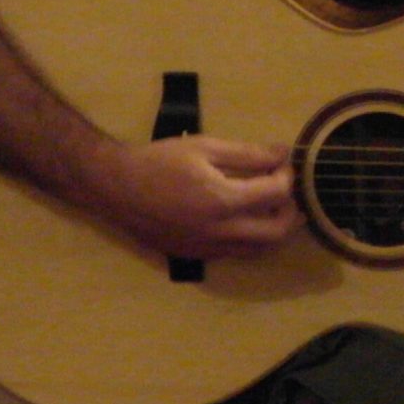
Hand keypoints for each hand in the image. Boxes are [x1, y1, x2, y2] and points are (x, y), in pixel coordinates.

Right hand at [94, 134, 300, 258]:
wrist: (113, 187)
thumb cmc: (158, 161)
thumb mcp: (204, 147)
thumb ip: (248, 154)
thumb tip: (282, 152)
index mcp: (223, 201)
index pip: (276, 194)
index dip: (287, 177)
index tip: (282, 164)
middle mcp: (219, 232)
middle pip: (277, 232)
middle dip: (291, 212)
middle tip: (288, 194)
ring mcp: (206, 248)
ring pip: (259, 250)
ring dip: (274, 230)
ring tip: (273, 208)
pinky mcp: (194, 256)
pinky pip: (236, 254)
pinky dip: (250, 240)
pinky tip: (244, 221)